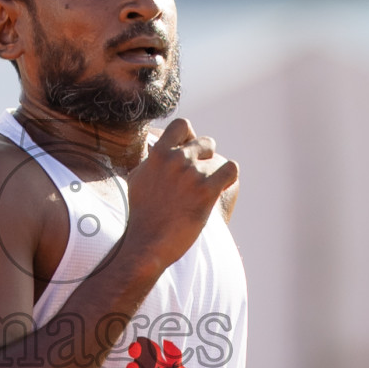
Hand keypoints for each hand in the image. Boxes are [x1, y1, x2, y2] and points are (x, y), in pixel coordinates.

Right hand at [123, 118, 237, 271]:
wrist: (148, 242)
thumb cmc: (141, 213)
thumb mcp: (137, 178)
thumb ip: (150, 160)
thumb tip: (154, 147)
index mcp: (158, 154)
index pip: (182, 126)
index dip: (190, 137)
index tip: (188, 152)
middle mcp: (176, 159)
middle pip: (206, 143)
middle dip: (206, 158)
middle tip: (200, 177)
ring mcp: (192, 174)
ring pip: (218, 160)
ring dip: (215, 173)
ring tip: (208, 189)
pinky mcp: (206, 191)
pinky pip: (230, 170)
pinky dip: (229, 177)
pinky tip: (221, 188)